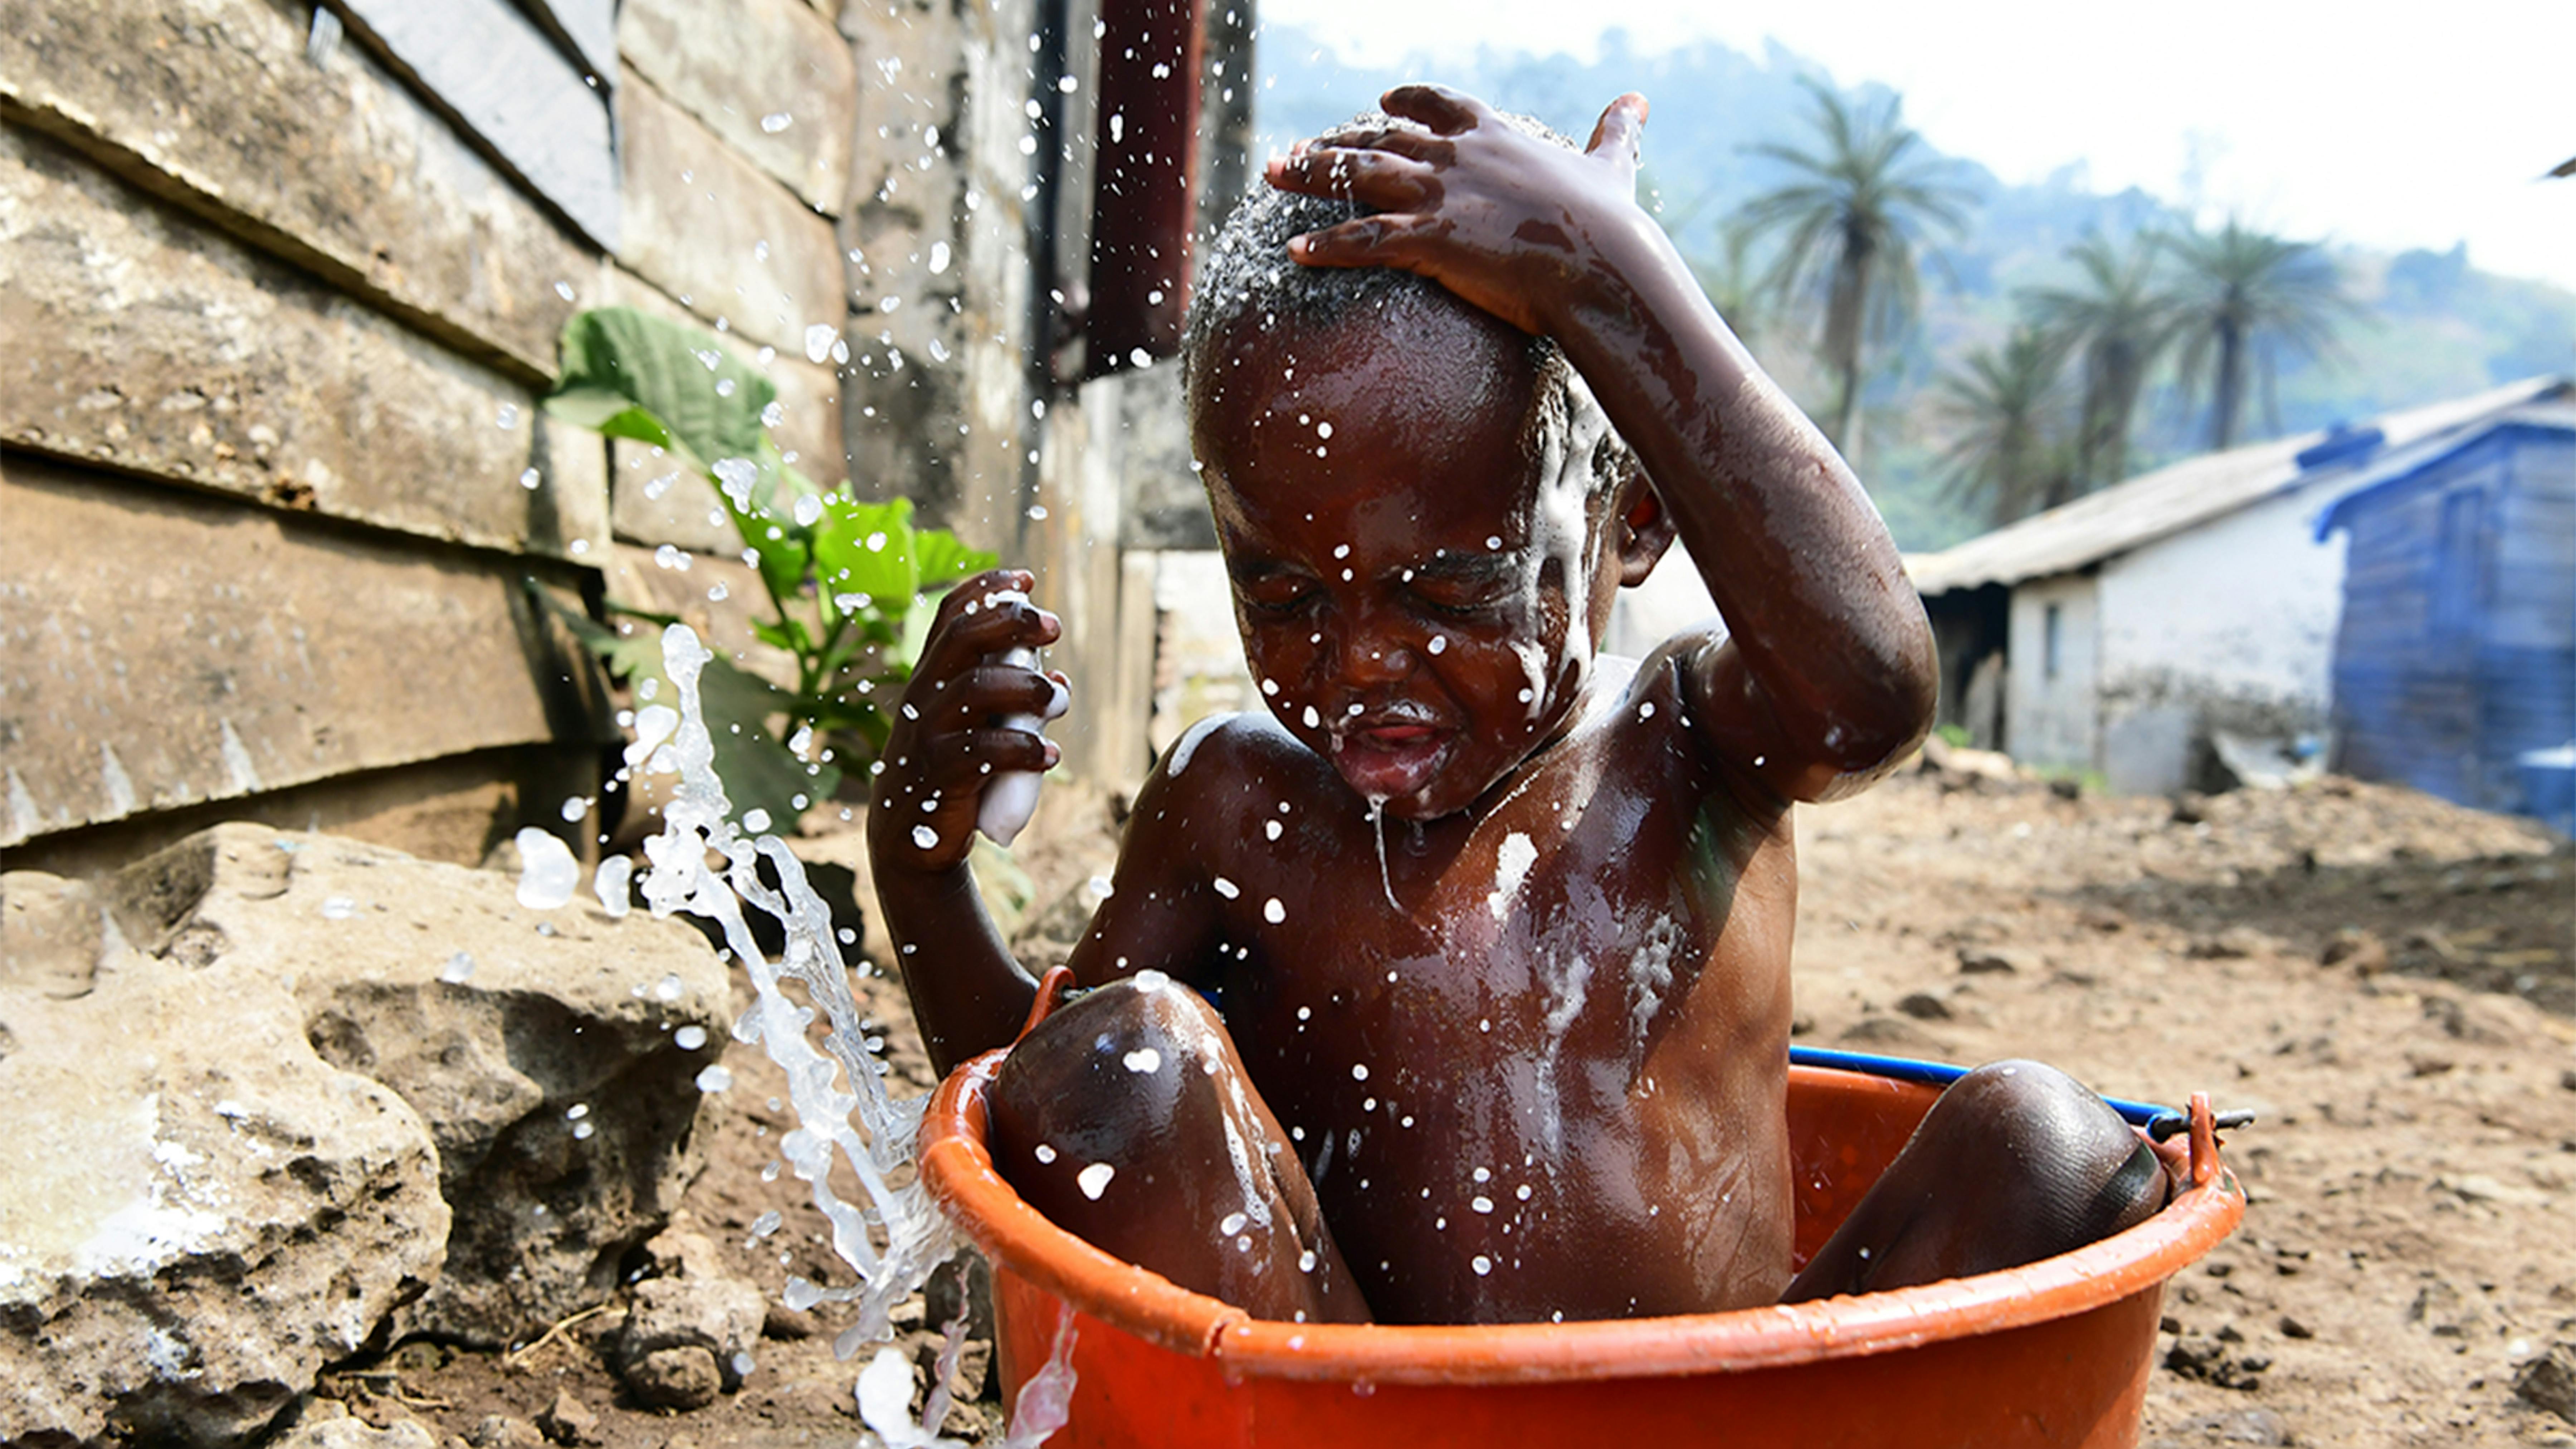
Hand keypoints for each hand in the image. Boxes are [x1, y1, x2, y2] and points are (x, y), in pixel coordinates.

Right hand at [869, 568, 1064, 873]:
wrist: (909, 843)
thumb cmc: (951, 776)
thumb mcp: (975, 728)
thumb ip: (1009, 701)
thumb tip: (1060, 679)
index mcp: (931, 678)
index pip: (950, 616)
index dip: (985, 588)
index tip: (1024, 578)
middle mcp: (923, 697)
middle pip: (963, 638)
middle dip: (1011, 622)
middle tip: (1054, 626)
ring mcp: (926, 736)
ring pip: (974, 689)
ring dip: (1027, 687)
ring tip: (1059, 699)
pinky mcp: (938, 776)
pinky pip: (982, 753)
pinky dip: (1024, 750)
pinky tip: (1051, 756)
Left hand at [1263, 85, 1653, 335]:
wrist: (1601, 262)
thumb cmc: (1609, 222)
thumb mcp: (1611, 164)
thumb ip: (1616, 132)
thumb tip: (1637, 98)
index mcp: (1494, 135)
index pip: (1440, 104)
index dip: (1406, 102)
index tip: (1379, 103)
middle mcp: (1457, 155)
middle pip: (1380, 137)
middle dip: (1332, 142)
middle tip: (1292, 149)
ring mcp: (1439, 194)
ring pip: (1356, 175)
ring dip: (1309, 174)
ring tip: (1270, 174)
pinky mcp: (1428, 238)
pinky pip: (1362, 240)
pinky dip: (1325, 244)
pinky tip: (1294, 249)